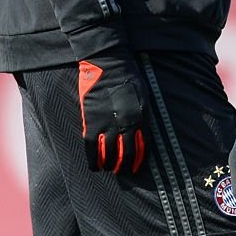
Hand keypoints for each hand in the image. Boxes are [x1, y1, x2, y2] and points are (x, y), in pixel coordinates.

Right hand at [78, 49, 146, 174]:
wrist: (109, 64)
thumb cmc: (128, 76)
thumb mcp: (143, 96)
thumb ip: (142, 114)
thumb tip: (141, 131)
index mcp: (142, 117)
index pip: (143, 147)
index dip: (139, 160)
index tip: (136, 168)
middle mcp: (127, 124)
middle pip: (126, 154)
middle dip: (124, 166)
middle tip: (121, 172)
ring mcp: (108, 125)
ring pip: (109, 155)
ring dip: (109, 165)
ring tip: (109, 169)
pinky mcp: (91, 123)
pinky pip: (92, 148)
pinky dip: (93, 160)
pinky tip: (95, 167)